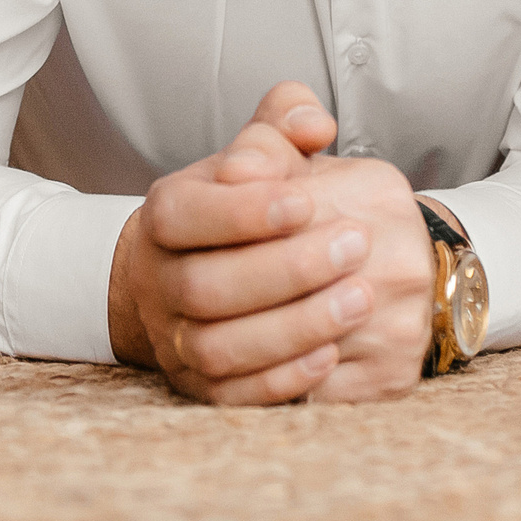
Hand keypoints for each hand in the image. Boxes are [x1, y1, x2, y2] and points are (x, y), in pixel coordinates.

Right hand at [110, 83, 435, 404]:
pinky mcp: (198, 386)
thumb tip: (312, 124)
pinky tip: (333, 353)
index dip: (243, 212)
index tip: (306, 201)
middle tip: (357, 244)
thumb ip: (282, 124)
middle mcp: (160, 280)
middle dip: (286, 270)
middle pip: (206, 287)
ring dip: (292, 328)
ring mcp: (174, 339)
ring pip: (218, 348)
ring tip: (360, 299)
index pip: (185, 214)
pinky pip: (232, 396)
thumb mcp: (256, 152)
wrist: (196, 272)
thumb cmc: (240, 203)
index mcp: (167, 215)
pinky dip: (281, 379)